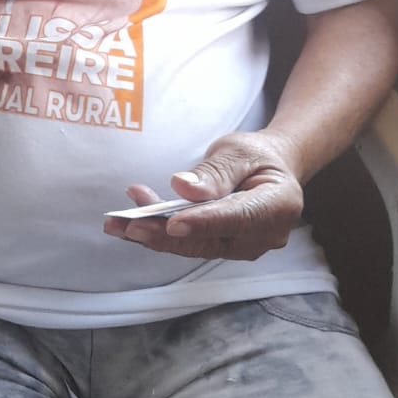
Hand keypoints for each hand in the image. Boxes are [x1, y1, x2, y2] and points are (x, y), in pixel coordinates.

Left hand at [101, 131, 304, 259]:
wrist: (272, 167)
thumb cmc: (258, 156)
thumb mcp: (239, 151)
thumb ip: (214, 173)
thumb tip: (183, 187)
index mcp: (278, 206)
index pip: (237, 218)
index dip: (203, 222)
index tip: (172, 223)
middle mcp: (264, 235)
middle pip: (210, 239)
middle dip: (165, 234)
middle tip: (129, 226)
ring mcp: (244, 245)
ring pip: (195, 245)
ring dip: (155, 233)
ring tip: (118, 223)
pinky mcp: (223, 246)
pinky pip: (190, 242)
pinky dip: (159, 231)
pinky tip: (131, 219)